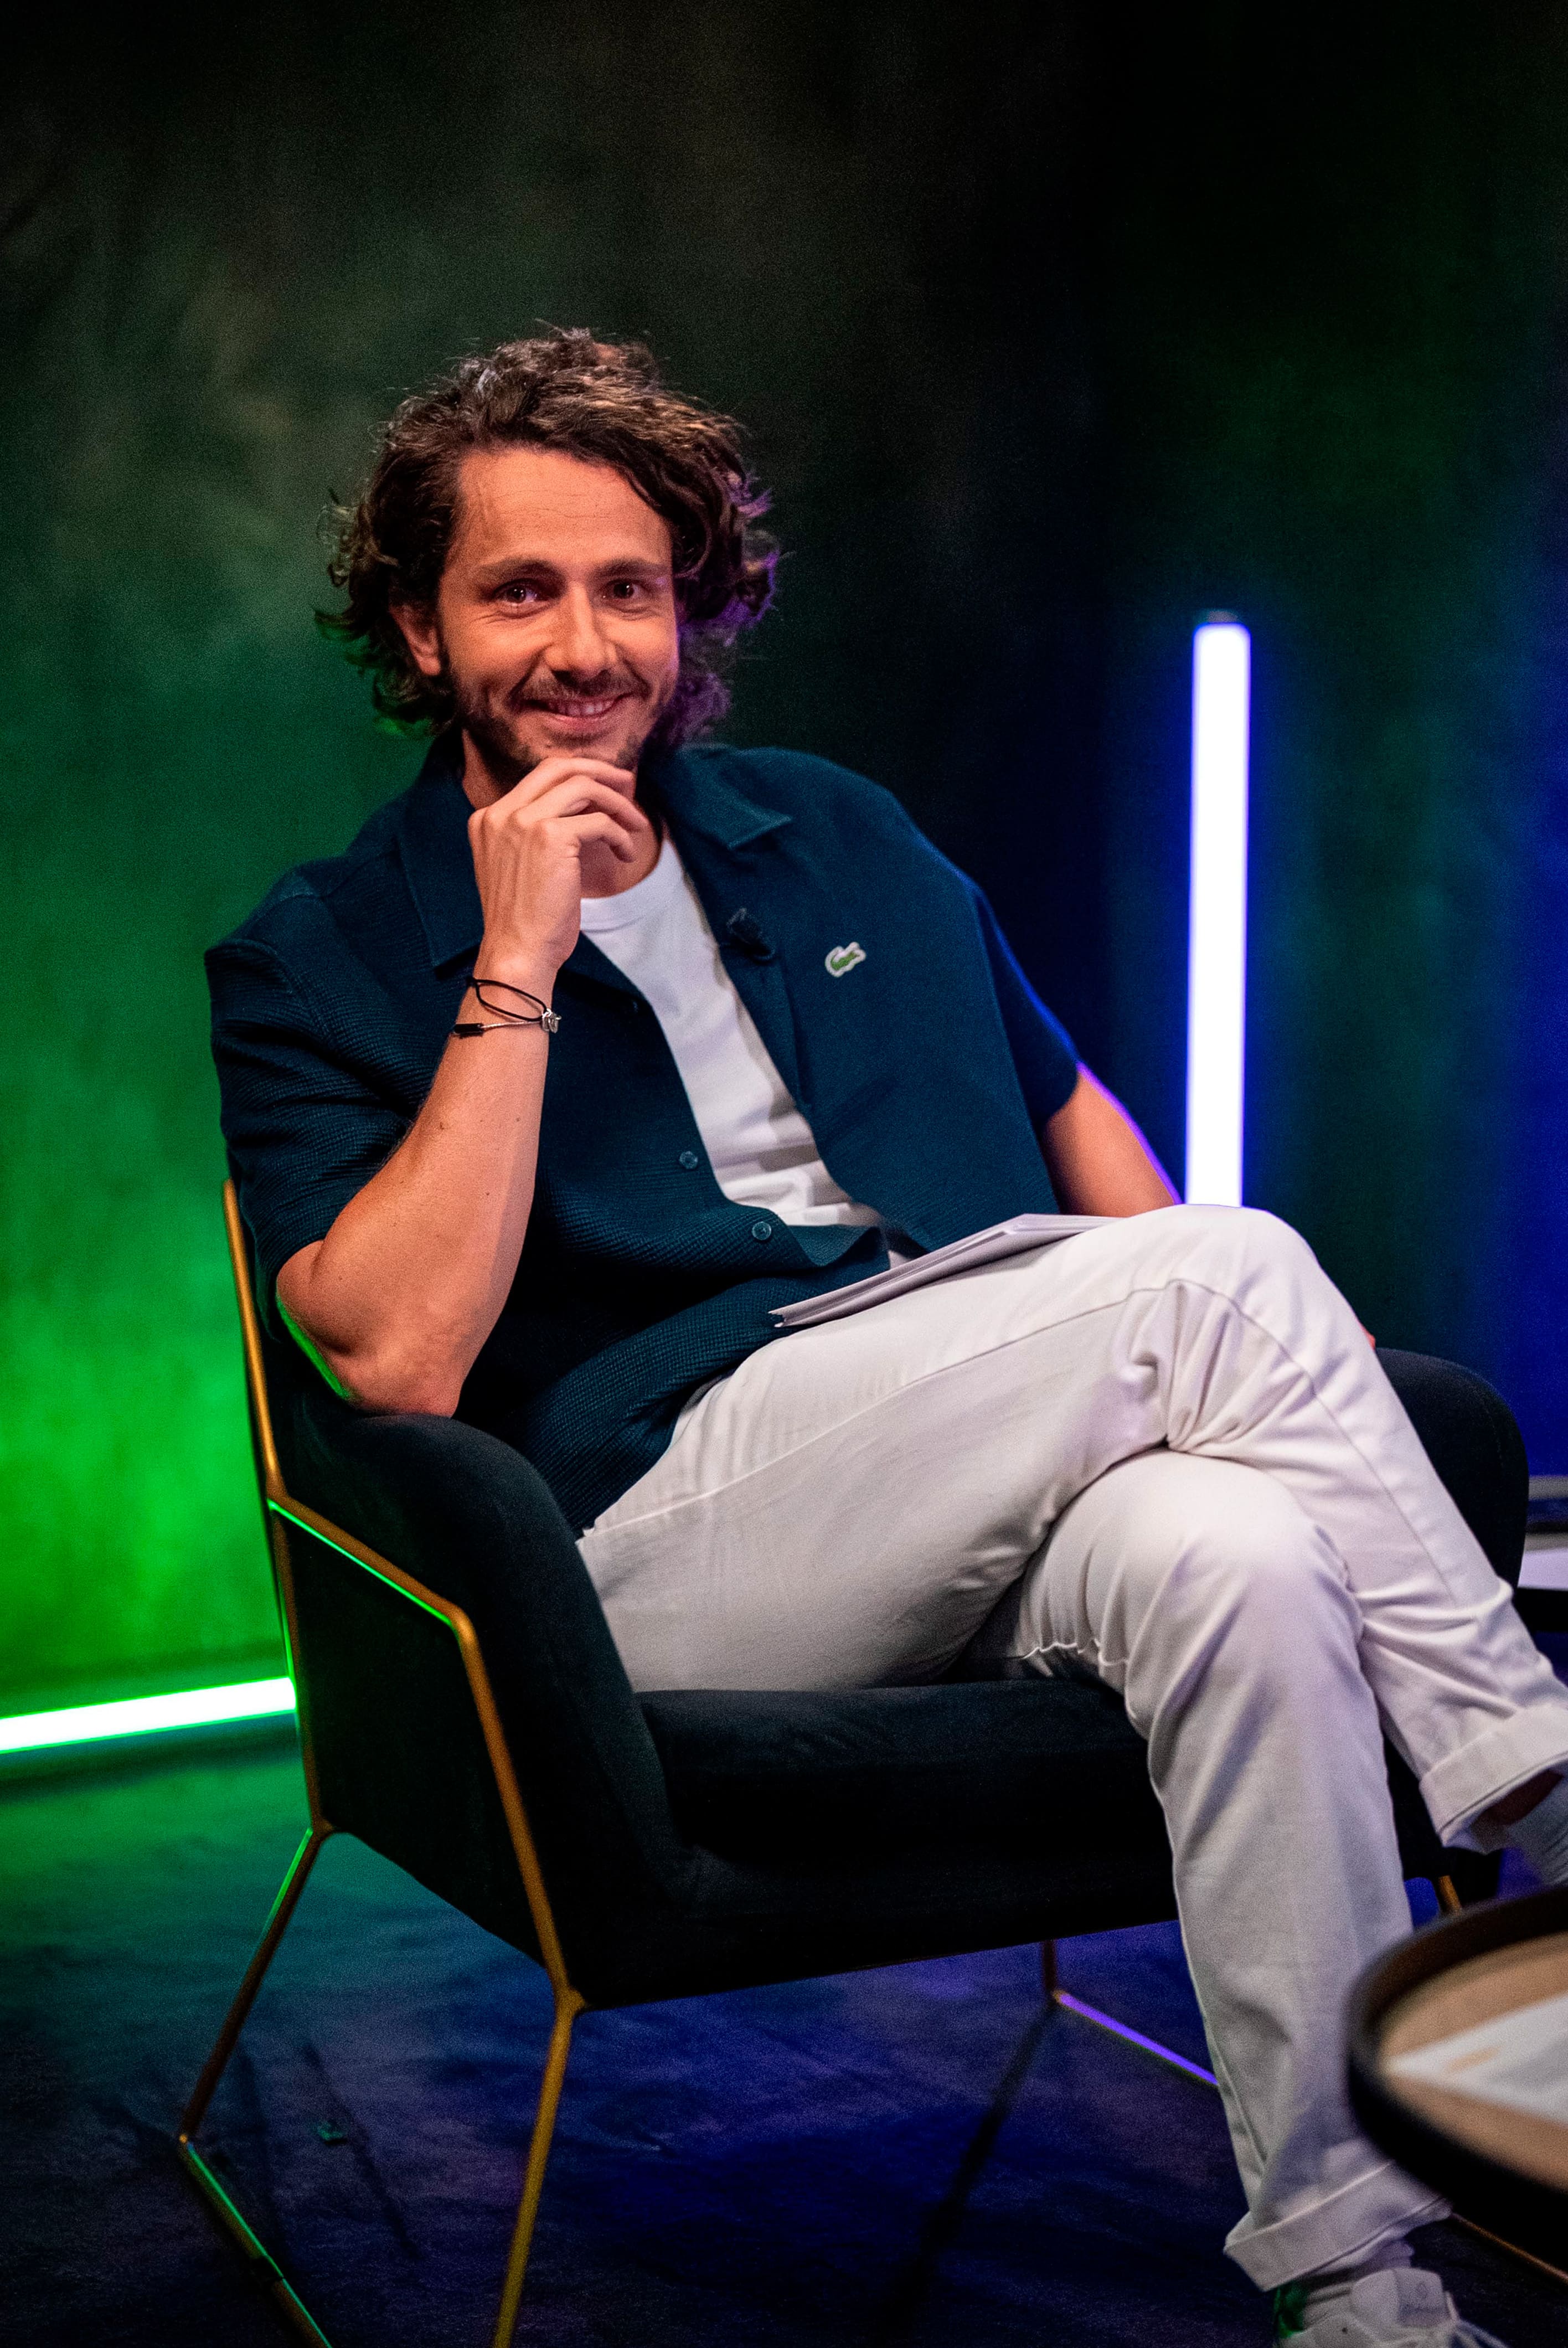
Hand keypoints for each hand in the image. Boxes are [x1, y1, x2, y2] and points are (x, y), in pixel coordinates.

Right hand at [466, 755, 652, 985]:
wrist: (517, 952)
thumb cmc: (525, 921)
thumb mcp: (522, 866)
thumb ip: (539, 834)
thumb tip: (587, 811)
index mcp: (489, 818)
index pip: (539, 777)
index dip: (578, 775)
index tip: (605, 787)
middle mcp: (501, 813)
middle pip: (559, 768)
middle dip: (599, 771)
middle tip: (628, 785)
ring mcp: (523, 821)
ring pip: (583, 788)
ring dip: (618, 804)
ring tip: (637, 825)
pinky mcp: (551, 837)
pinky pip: (600, 822)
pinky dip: (620, 836)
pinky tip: (626, 855)